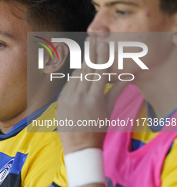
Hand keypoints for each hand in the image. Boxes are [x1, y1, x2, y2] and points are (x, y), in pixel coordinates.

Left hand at [57, 38, 126, 153]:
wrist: (79, 146)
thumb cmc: (97, 130)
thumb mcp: (108, 112)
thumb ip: (115, 92)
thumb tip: (125, 78)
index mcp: (94, 99)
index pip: (98, 72)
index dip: (101, 56)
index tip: (103, 44)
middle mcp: (79, 96)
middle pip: (86, 70)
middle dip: (91, 54)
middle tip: (94, 40)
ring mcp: (67, 98)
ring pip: (76, 75)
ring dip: (83, 65)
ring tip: (88, 53)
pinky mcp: (60, 101)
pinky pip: (68, 83)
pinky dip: (75, 76)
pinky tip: (80, 71)